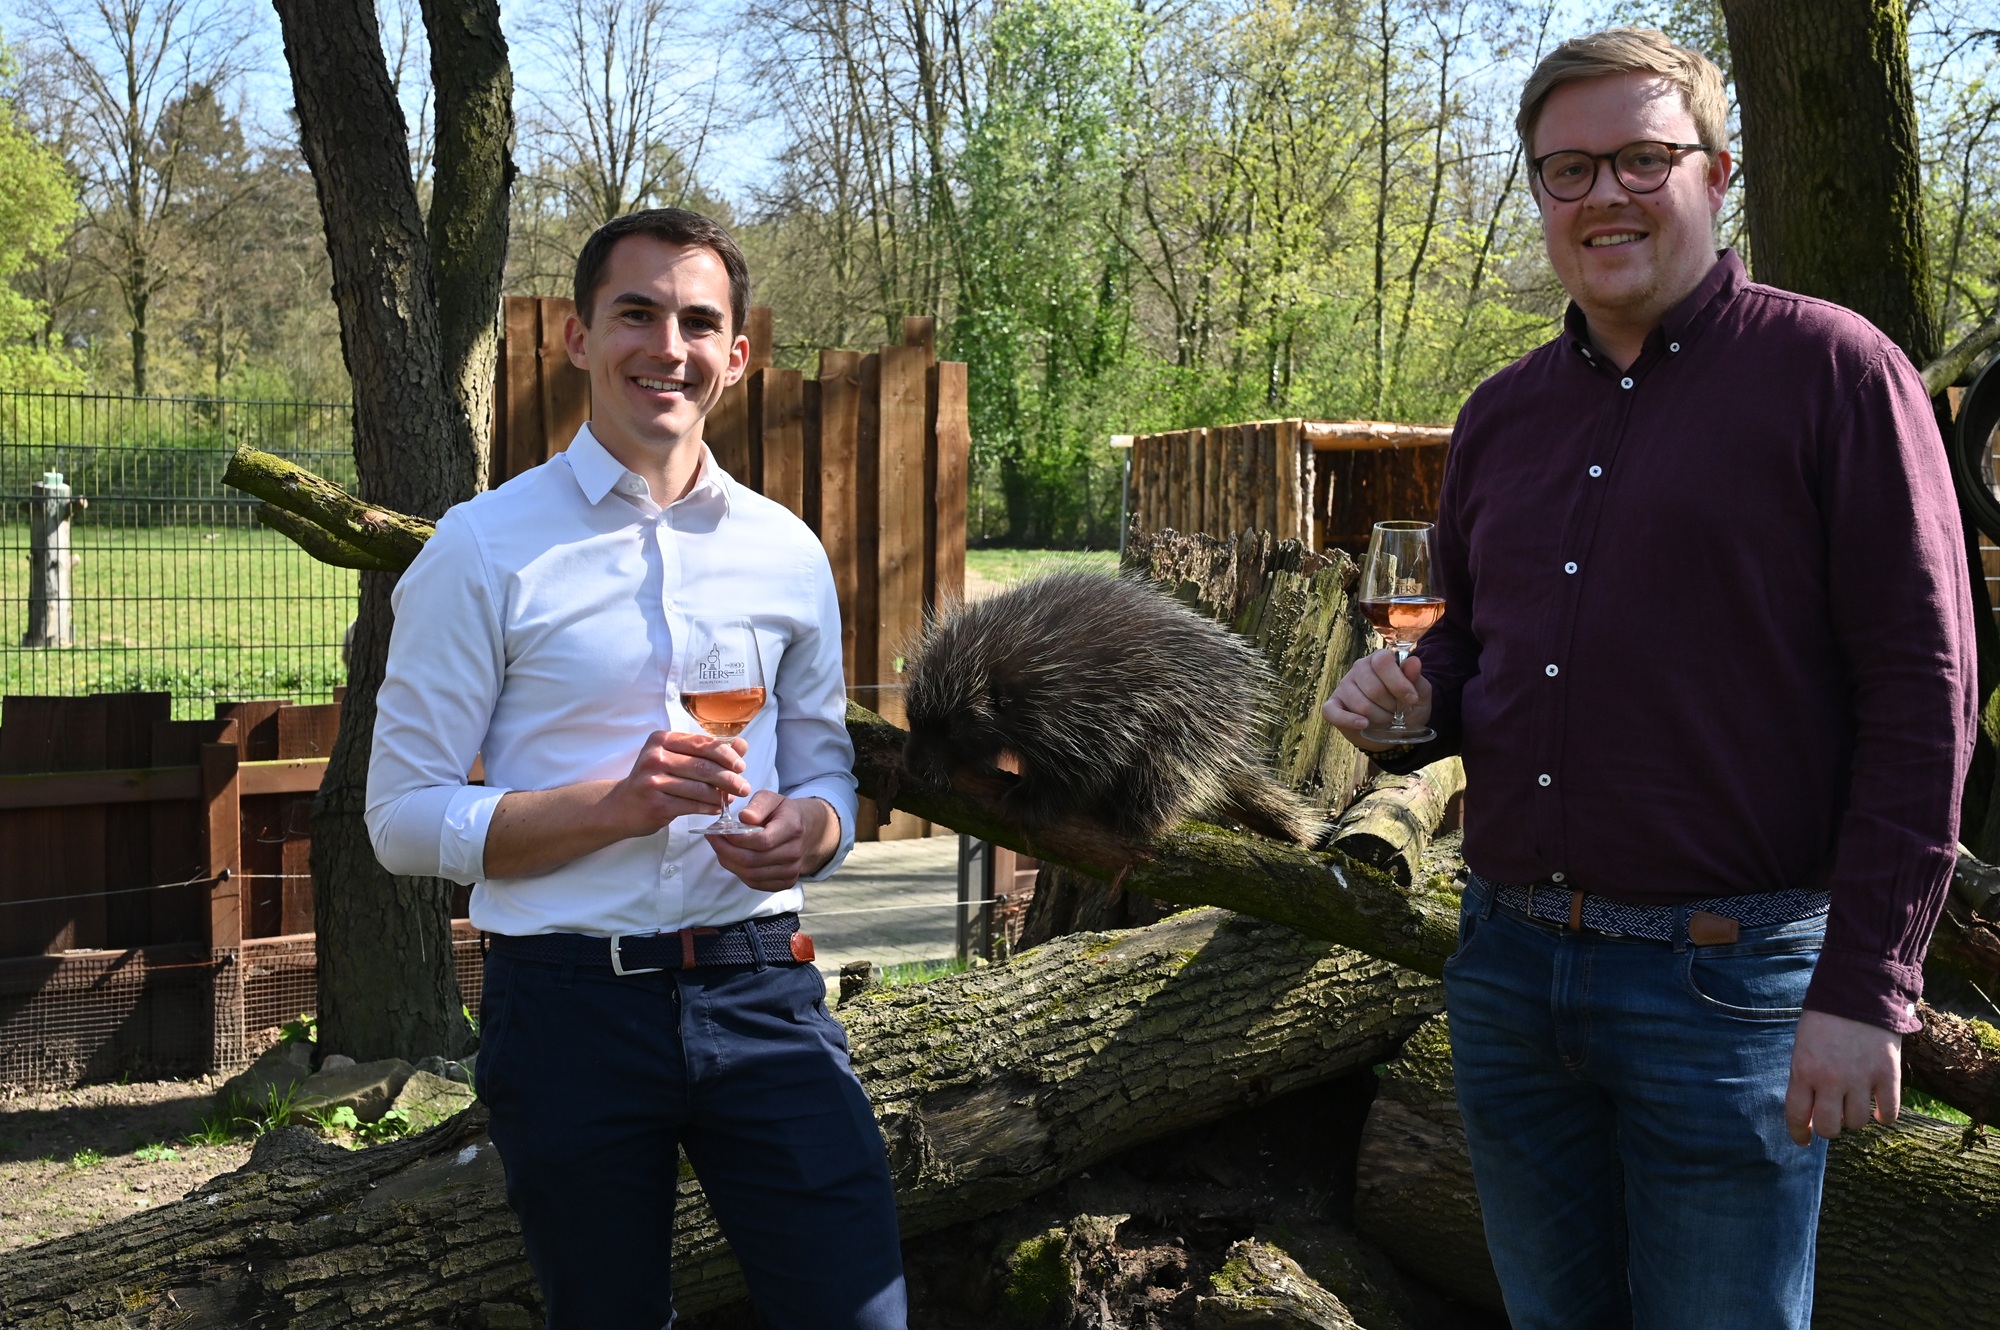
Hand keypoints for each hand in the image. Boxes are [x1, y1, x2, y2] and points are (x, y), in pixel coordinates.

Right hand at [482, 732, 751, 879]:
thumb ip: (709, 752)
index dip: (726, 755)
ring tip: (730, 800)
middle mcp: (655, 757)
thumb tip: (743, 745)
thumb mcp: (677, 760)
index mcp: (662, 739)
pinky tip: (715, 810)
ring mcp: (652, 781)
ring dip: (720, 796)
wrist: (621, 807)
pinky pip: (690, 805)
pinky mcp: (655, 803)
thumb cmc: (655, 780)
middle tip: (745, 787)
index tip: (741, 765)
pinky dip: (707, 808)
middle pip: (704, 766)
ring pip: (699, 788)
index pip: (702, 743)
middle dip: (729, 778)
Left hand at [708, 792, 838, 891]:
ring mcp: (792, 871)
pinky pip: (756, 883)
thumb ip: (758, 805)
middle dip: (726, 851)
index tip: (719, 830)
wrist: (807, 830)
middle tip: (712, 839)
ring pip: (751, 875)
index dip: (737, 839)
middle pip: (753, 861)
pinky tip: (733, 859)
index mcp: (792, 828)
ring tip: (720, 848)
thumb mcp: (772, 799)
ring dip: (729, 863)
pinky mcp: (786, 882)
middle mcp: (794, 853)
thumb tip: (745, 817)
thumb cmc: (783, 812)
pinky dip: (739, 873)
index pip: (762, 841)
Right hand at [1320, 648, 1432, 752]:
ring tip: (1386, 719)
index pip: (1383, 662)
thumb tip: (1414, 662)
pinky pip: (1334, 713)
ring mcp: (1344, 687)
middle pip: (1374, 689)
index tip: (1411, 699)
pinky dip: (1350, 721)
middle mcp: (1358, 669)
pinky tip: (1363, 724)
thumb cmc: (1406, 705)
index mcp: (1378, 659)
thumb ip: (1415, 678)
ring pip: (1361, 705)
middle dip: (1391, 706)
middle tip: (1397, 713)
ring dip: (1379, 718)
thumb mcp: (1419, 692)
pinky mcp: (1333, 705)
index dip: (1399, 683)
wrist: (1393, 727)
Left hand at [1785, 1009, 1902, 1144]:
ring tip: (1854, 1103)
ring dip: (1855, 1118)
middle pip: (1830, 1128)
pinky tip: (1880, 1110)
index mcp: (1803, 1071)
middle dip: (1829, 1128)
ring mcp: (1861, 1079)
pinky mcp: (1888, 1075)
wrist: (1858, 990)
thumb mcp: (1803, 1045)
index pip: (1797, 1116)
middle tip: (1832, 1118)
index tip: (1804, 1140)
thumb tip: (1811, 1111)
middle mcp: (1830, 1080)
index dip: (1799, 1134)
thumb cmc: (1825, 1017)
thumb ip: (1805, 1076)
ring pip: (1858, 1123)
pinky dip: (1885, 1116)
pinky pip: (1889, 1113)